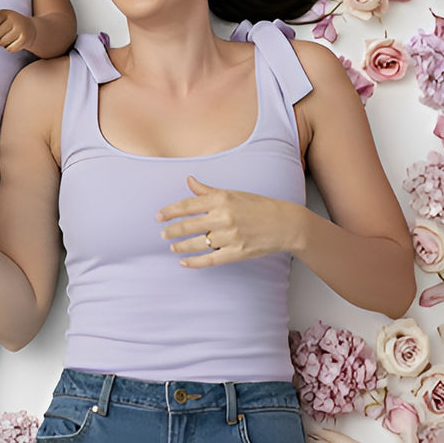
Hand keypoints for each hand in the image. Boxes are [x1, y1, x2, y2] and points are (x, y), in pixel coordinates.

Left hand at [0, 10, 37, 52]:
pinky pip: (10, 49)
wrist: (31, 28)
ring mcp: (19, 29)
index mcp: (4, 13)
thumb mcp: (1, 17)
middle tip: (4, 34)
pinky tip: (14, 42)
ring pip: (2, 43)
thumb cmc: (10, 24)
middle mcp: (13, 19)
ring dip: (3, 43)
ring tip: (9, 38)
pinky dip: (10, 48)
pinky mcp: (24, 39)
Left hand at [157, 177, 306, 267]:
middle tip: (163, 234)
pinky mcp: (237, 253)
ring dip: (181, 246)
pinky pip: (210, 259)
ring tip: (172, 247)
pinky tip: (184, 263)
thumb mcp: (233, 194)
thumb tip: (189, 180)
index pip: (188, 206)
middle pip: (188, 226)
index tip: (158, 217)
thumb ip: (208, 191)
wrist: (285, 224)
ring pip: (197, 244)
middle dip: (172, 231)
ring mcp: (230, 237)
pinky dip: (194, 262)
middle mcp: (224, 218)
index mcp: (222, 200)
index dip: (170, 212)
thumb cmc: (258, 206)